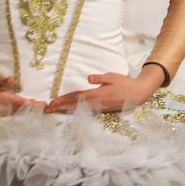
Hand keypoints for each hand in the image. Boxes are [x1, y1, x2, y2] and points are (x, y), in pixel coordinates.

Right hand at [0, 70, 41, 117]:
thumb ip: (3, 81)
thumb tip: (12, 80)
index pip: (19, 102)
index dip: (32, 104)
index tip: (43, 104)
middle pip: (18, 110)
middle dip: (31, 109)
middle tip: (43, 106)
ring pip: (13, 114)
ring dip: (25, 111)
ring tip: (36, 107)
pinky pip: (7, 115)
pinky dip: (16, 112)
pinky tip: (23, 110)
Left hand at [45, 66, 165, 113]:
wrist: (138, 94)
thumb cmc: (125, 83)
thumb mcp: (112, 77)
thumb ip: (99, 78)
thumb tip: (88, 78)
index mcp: (97, 95)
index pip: (75, 97)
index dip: (62, 100)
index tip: (51, 102)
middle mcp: (96, 103)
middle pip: (74, 105)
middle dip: (60, 107)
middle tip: (47, 109)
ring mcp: (98, 107)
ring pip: (78, 108)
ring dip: (65, 108)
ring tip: (55, 109)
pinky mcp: (101, 109)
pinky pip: (84, 109)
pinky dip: (75, 109)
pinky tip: (70, 109)